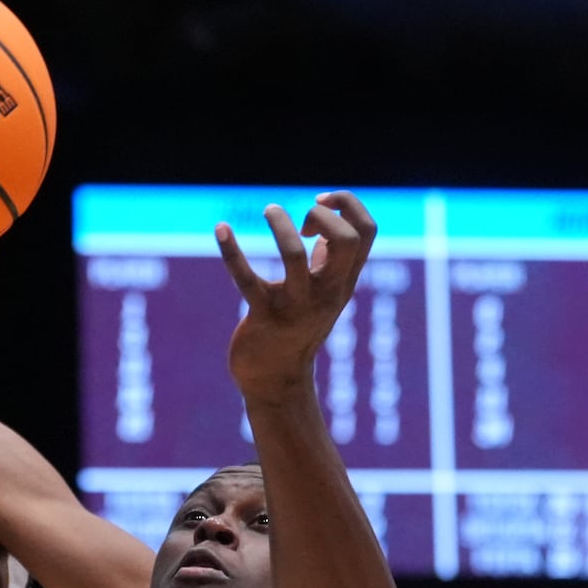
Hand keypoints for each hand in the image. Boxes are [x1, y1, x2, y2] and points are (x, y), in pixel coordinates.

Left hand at [216, 191, 375, 400]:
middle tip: (301, 220)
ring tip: (269, 211)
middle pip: (347, 239)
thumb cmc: (297, 331)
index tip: (319, 206)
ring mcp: (296, 305)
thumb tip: (325, 225)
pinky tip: (220, 229)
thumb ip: (328, 261)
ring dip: (281, 226)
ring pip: (296, 255)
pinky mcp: (264, 316)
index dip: (348, 205)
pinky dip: (231, 251)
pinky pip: (246, 280)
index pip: (366, 232)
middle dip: (325, 214)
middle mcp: (327, 292)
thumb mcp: (322, 294)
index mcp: (343, 282)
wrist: (277, 382)